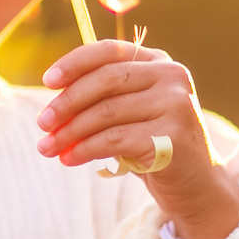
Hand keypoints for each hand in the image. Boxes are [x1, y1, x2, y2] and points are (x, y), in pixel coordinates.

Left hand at [37, 39, 238, 238]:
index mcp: (160, 63)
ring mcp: (176, 105)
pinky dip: (85, 149)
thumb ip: (101, 100)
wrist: (196, 187)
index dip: (75, 63)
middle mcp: (172, 77)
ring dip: (70, 132)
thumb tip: (51, 103)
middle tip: (42, 123)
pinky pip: (115, 140)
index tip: (47, 81)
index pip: (110, 51)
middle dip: (67, 102)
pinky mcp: (173, 137)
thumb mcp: (129, 114)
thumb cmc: (153, 146)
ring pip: (107, 113)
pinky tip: (69, 158)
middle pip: (106, 80)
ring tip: (48, 147)